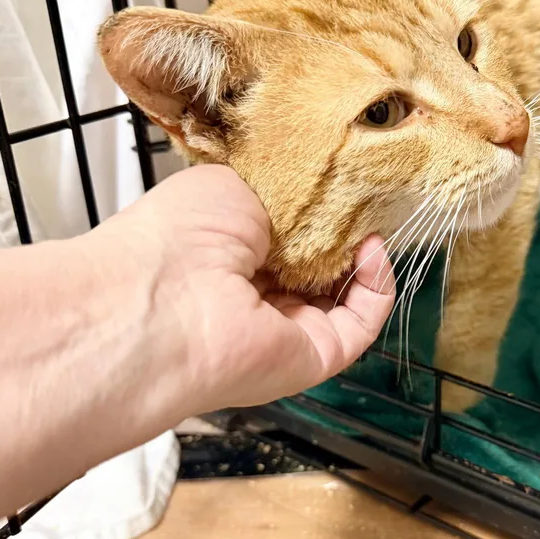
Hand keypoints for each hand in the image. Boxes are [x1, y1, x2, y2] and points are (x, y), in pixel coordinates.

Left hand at [91, 165, 394, 413]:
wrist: (164, 299)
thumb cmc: (181, 231)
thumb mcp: (234, 183)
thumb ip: (283, 190)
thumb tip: (320, 192)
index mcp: (230, 255)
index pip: (288, 237)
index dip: (319, 210)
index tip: (344, 184)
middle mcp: (256, 295)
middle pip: (319, 265)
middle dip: (347, 232)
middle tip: (365, 199)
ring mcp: (286, 328)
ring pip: (345, 295)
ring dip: (364, 257)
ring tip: (369, 222)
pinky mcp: (314, 355)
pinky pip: (361, 323)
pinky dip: (376, 285)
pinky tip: (372, 249)